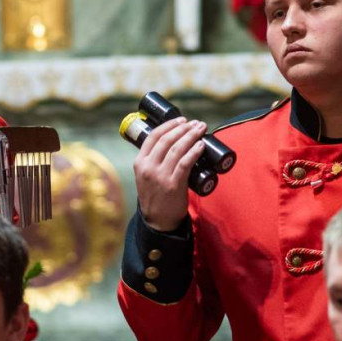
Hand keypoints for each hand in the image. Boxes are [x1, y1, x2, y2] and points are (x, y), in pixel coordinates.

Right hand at [133, 116, 205, 231]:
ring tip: (201, 129)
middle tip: (196, 123)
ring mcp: (160, 176)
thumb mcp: (145, 176)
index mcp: (140, 162)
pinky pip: (185, 163)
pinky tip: (201, 145)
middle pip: (167, 139)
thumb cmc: (155, 196)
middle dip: (184, 127)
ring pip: (178, 148)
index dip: (169, 125)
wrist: (158, 221)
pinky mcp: (173, 184)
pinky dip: (194, 151)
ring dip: (191, 135)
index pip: (153, 136)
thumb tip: (172, 143)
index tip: (181, 119)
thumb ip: (153, 161)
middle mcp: (148, 167)